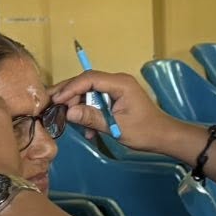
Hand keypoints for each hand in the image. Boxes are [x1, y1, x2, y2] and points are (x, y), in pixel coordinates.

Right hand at [51, 70, 196, 159]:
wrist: (163, 136)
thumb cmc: (145, 131)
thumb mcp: (116, 126)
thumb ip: (92, 118)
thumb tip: (68, 112)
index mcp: (120, 83)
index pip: (89, 78)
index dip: (71, 88)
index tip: (57, 101)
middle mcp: (117, 81)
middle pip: (86, 82)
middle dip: (69, 94)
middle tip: (52, 106)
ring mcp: (116, 89)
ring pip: (89, 92)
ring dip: (79, 106)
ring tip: (69, 121)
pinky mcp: (115, 98)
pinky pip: (96, 100)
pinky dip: (88, 113)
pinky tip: (88, 131)